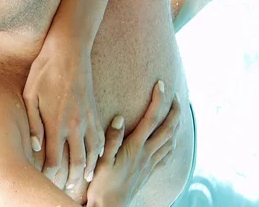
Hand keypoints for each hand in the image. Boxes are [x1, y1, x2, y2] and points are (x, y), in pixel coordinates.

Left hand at [23, 42, 103, 187]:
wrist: (68, 51)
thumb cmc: (44, 71)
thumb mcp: (30, 95)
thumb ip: (33, 123)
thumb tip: (34, 146)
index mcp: (56, 123)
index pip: (54, 159)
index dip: (50, 174)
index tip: (46, 180)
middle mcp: (74, 125)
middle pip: (75, 162)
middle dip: (71, 178)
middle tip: (67, 188)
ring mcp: (87, 119)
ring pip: (91, 153)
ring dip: (87, 169)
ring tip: (83, 180)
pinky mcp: (95, 111)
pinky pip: (101, 138)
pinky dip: (100, 152)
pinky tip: (97, 158)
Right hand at [86, 81, 180, 206]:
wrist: (110, 206)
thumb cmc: (102, 183)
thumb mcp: (102, 159)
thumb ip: (111, 138)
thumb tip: (121, 117)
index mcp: (135, 147)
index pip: (151, 119)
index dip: (157, 100)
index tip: (161, 85)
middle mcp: (146, 154)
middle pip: (168, 129)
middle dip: (175, 110)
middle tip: (176, 96)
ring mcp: (150, 164)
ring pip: (170, 141)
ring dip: (176, 125)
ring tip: (176, 113)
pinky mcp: (149, 172)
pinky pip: (167, 154)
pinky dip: (172, 142)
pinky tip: (170, 140)